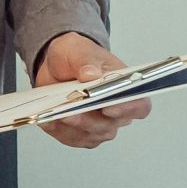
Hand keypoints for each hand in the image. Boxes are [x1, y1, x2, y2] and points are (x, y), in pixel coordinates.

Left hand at [34, 33, 151, 147]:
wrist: (57, 66)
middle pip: (110, 125)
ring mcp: (99, 126)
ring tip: (56, 114)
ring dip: (72, 127)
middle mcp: (117, 112)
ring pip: (90, 135)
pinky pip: (70, 138)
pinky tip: (48, 119)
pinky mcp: (80, 134)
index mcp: (126, 88)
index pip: (138, 105)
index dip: (127, 109)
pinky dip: (58, 130)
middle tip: (71, 112)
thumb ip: (86, 60)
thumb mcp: (79, 49)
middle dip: (89, 120)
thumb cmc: (77, 56)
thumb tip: (91, 74)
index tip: (108, 107)